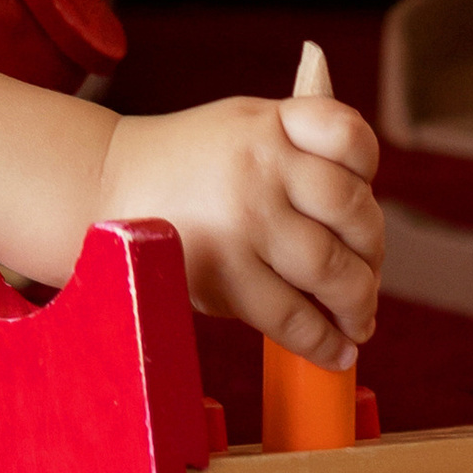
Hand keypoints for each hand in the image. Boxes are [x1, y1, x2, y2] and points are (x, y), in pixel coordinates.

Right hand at [95, 87, 381, 366]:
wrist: (101, 186)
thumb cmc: (186, 166)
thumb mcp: (239, 129)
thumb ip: (299, 151)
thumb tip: (363, 222)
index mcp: (269, 123)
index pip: (350, 136)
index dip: (369, 173)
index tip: (360, 200)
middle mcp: (261, 164)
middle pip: (354, 213)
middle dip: (371, 256)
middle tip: (364, 279)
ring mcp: (243, 218)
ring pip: (332, 271)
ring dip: (357, 305)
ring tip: (355, 320)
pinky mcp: (223, 271)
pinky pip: (293, 317)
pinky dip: (324, 342)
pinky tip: (335, 348)